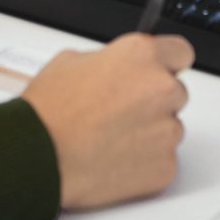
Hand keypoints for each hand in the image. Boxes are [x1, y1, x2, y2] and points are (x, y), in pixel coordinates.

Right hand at [22, 33, 194, 209]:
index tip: (158, 72)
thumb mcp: (73, 61)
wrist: (39, 157)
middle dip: (154, 101)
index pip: (180, 52)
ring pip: (170, 129)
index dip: (166, 64)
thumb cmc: (50, 111)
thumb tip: (118, 69)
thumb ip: (110, 61)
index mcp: (143, 56)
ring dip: (150, 133)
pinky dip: (145, 163)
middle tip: (122, 112)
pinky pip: (163, 161)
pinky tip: (115, 160)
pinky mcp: (164, 167)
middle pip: (175, 93)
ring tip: (112, 140)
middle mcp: (161, 89)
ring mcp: (166, 130)